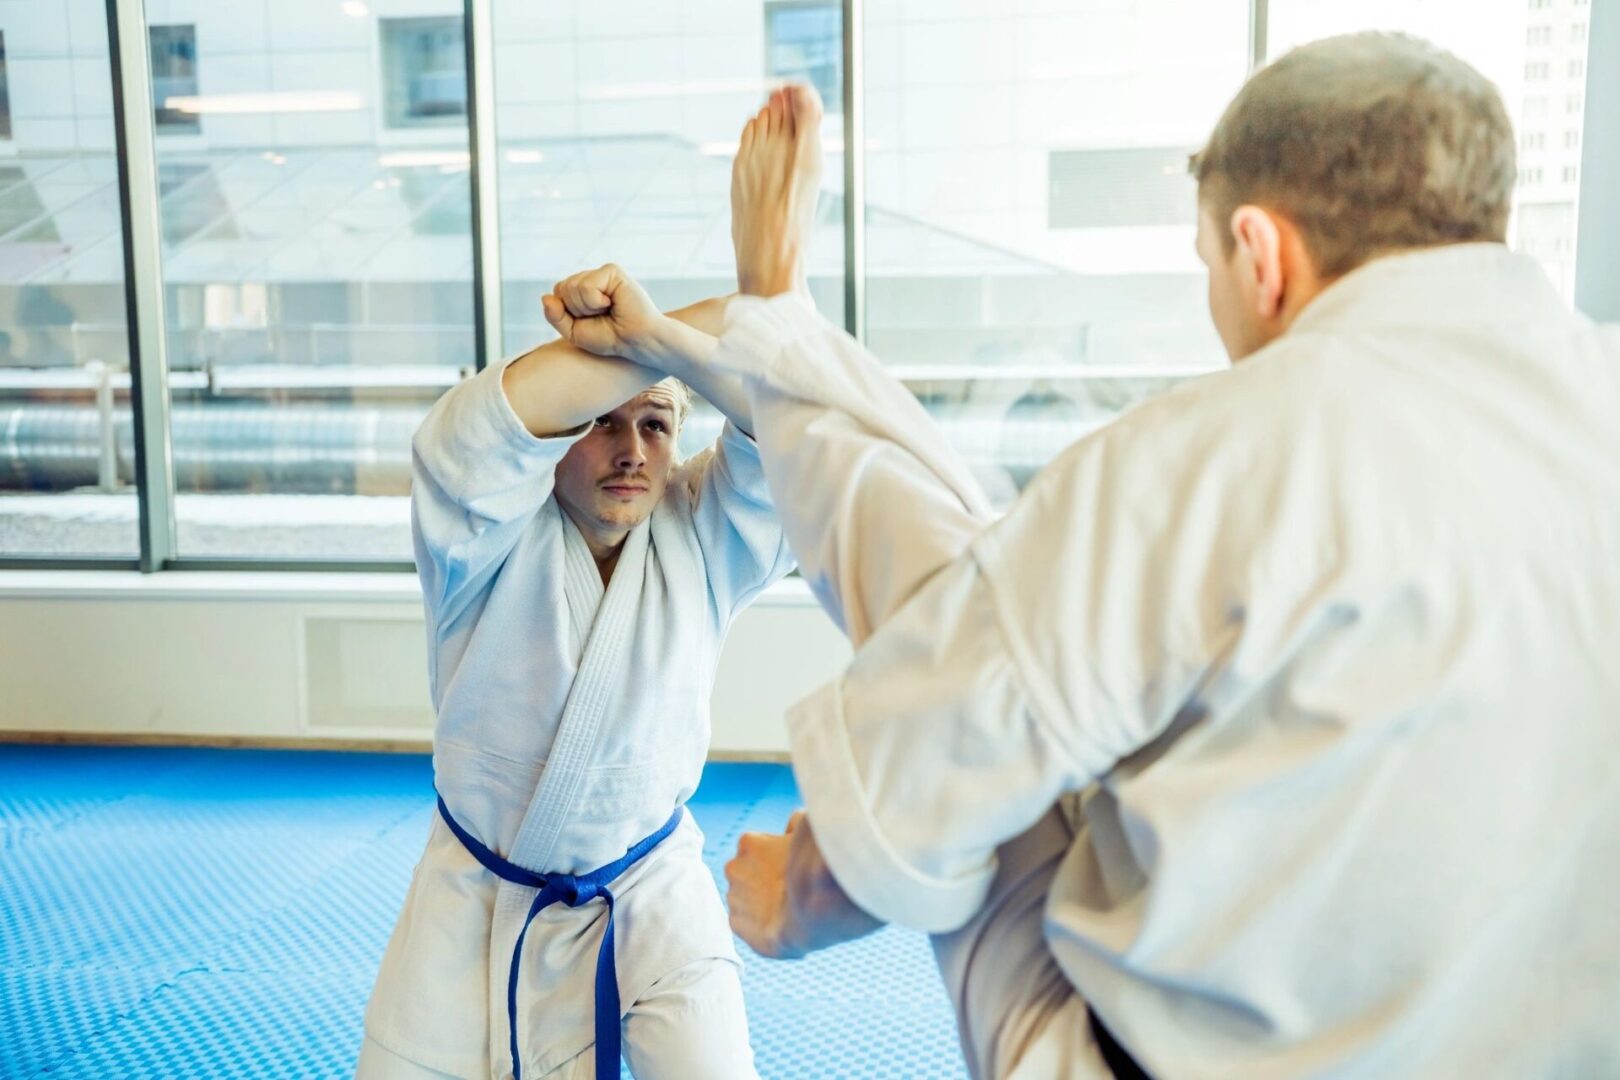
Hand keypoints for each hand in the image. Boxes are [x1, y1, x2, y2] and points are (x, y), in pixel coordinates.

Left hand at [542, 263, 668, 364]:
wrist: (636, 341)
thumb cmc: (610, 338)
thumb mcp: (574, 332)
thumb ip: (555, 316)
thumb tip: (545, 297)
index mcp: (581, 290)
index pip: (557, 293)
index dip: (568, 313)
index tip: (589, 321)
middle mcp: (591, 278)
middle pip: (563, 288)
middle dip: (577, 310)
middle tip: (601, 316)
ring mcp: (601, 274)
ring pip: (573, 287)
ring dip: (587, 307)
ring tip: (608, 310)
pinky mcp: (612, 271)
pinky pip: (587, 286)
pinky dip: (595, 301)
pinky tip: (612, 302)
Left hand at [725, 811, 883, 958]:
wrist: (812, 915)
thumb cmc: (814, 870)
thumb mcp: (809, 835)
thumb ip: (797, 824)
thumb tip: (794, 820)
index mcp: (748, 842)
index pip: (755, 849)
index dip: (773, 860)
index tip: (788, 869)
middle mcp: (734, 867)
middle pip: (746, 872)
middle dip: (761, 879)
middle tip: (786, 888)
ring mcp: (733, 896)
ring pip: (743, 897)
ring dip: (758, 902)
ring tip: (783, 908)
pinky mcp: (735, 922)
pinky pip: (744, 922)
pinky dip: (756, 924)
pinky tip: (777, 923)